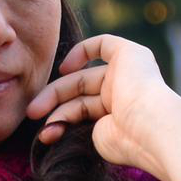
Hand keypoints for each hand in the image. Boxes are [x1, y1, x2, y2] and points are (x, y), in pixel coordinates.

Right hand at [25, 34, 180, 178]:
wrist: (148, 126)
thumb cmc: (140, 85)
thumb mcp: (127, 51)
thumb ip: (105, 45)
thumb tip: (79, 57)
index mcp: (123, 69)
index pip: (94, 60)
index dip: (76, 60)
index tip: (63, 69)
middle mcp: (115, 90)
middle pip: (76, 86)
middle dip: (52, 96)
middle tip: (32, 110)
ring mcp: (108, 113)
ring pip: (72, 108)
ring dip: (53, 116)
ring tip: (41, 127)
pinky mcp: (102, 135)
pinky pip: (75, 127)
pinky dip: (60, 129)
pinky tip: (50, 133)